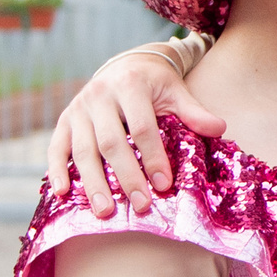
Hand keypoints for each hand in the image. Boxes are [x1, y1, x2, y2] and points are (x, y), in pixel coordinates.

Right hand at [47, 52, 227, 218]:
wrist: (126, 65)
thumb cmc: (155, 84)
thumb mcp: (175, 91)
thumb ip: (194, 112)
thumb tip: (220, 129)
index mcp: (130, 85)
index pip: (142, 128)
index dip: (153, 157)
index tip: (165, 185)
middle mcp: (99, 95)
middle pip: (111, 143)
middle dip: (126, 176)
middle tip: (140, 205)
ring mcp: (78, 108)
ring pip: (82, 150)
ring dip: (93, 182)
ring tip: (105, 211)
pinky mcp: (64, 120)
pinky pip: (57, 147)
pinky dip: (57, 170)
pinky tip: (61, 192)